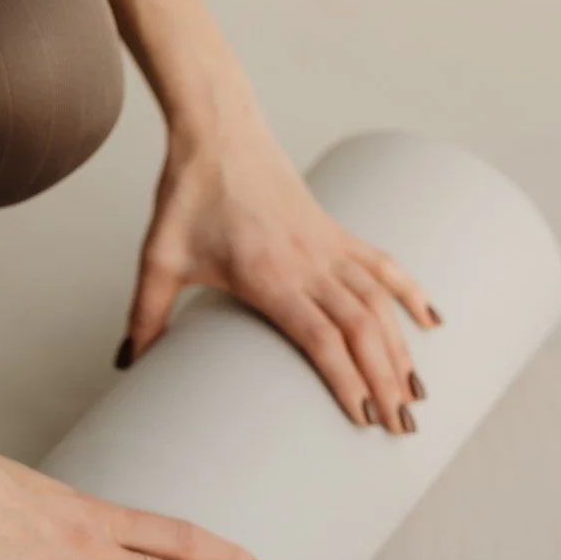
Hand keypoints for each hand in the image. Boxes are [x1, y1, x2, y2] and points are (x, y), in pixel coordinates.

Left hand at [121, 108, 440, 433]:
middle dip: (386, 380)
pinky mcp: (335, 231)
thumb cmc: (187, 196)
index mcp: (269, 275)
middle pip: (361, 329)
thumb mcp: (157, 260)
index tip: (363, 417)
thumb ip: (144, 316)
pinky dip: (412, 292)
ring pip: (380, 302)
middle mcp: (309, 262)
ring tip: (419, 392)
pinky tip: (433, 321)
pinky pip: (383, 264)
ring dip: (403, 349)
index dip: (346, 378)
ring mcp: (328, 245)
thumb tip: (128, 365)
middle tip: (402, 426)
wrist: (217, 133)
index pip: (320, 336)